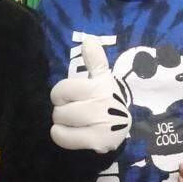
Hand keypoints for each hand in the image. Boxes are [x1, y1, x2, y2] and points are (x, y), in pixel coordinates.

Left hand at [50, 37, 131, 152]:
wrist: (123, 129)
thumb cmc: (108, 102)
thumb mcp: (104, 80)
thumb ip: (95, 60)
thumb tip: (89, 39)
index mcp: (99, 88)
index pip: (61, 90)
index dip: (61, 94)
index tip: (70, 97)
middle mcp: (101, 106)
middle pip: (59, 110)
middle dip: (63, 111)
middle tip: (75, 112)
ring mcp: (100, 125)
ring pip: (59, 123)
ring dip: (62, 124)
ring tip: (75, 123)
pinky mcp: (98, 142)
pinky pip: (63, 138)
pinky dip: (62, 136)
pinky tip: (72, 133)